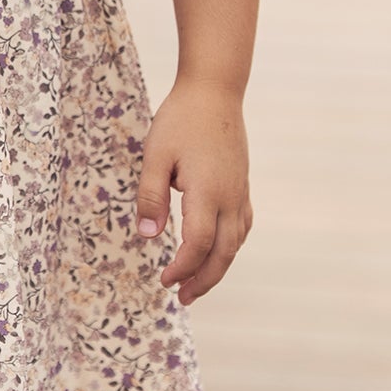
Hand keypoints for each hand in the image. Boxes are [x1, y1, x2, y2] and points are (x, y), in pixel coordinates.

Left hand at [134, 77, 252, 306]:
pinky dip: (231, 247)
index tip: (163, 281)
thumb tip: (149, 237)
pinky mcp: (242, 184)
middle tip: (182, 298)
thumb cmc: (180, 120)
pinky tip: (218, 252)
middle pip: (223, 253)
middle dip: (203, 280)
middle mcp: (230, 197)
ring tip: (196, 284)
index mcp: (207, 192)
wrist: (214, 91)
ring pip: (236, 243)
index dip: (182, 268)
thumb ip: (151, 197)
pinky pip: (242, 226)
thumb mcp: (155, 156)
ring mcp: (240, 191)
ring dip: (218, 268)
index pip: (198, 244)